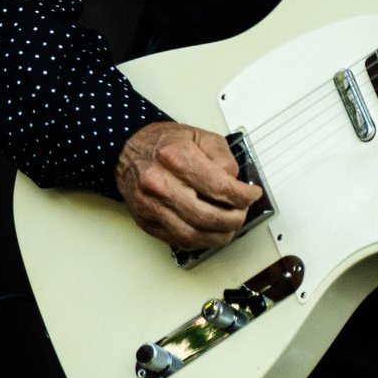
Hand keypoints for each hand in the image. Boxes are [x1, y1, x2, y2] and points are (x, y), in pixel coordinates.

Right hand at [115, 120, 263, 251]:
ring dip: (220, 235)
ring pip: (195, 236)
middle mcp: (159, 183)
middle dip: (235, 219)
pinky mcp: (146, 221)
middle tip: (241, 212)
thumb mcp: (200, 136)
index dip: (245, 196)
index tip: (252, 195)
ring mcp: (150, 205)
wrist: (126, 149)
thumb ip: (224, 157)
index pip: (221, 189)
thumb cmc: (162, 143)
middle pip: (209, 218)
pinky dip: (201, 241)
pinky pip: (180, 241)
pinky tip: (209, 230)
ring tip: (229, 225)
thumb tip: (237, 182)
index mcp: (175, 158)